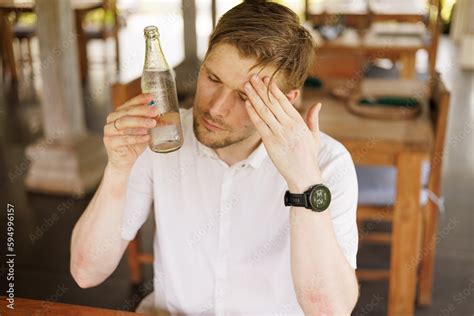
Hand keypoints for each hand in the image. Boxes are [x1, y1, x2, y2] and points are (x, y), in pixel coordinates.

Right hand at [103, 93, 158, 171]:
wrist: (124, 161)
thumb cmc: (134, 144)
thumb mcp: (144, 131)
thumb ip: (150, 122)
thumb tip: (164, 115)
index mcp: (119, 113)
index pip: (129, 103)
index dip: (140, 99)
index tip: (151, 97)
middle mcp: (112, 120)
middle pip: (127, 112)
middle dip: (142, 110)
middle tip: (155, 111)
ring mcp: (109, 130)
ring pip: (124, 123)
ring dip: (140, 122)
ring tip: (152, 124)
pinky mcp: (109, 142)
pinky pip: (123, 138)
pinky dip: (137, 137)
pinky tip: (147, 137)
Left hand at [244, 75, 321, 191]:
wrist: (304, 175)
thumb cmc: (308, 156)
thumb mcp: (314, 135)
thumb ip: (313, 118)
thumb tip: (318, 104)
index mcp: (298, 121)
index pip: (284, 100)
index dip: (273, 88)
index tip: (266, 78)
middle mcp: (288, 125)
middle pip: (272, 102)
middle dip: (262, 88)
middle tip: (252, 76)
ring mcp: (279, 133)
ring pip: (264, 110)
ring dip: (254, 97)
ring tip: (247, 85)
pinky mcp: (270, 142)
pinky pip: (260, 124)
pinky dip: (253, 113)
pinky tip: (247, 103)